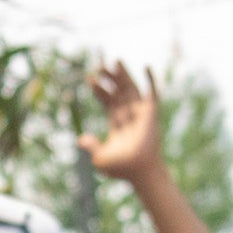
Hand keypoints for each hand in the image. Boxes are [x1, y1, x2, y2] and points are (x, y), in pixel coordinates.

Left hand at [80, 60, 167, 191]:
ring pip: (131, 88)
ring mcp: (141, 113)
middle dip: (110, 78)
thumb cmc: (121, 168)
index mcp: (117, 122)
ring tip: (115, 60)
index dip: (99, 89)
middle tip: (100, 65)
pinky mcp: (151, 113)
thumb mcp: (100, 158)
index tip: (90, 78)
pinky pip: (152, 93)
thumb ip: (91, 147)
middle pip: (118, 91)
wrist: (139, 171)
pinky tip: (146, 66)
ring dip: (124, 75)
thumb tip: (81, 139)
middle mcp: (129, 115)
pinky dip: (150, 80)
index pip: (108, 101)